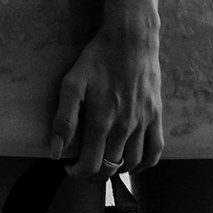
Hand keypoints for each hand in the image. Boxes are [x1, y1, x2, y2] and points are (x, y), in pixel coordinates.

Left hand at [51, 18, 162, 177]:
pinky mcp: (156, 115)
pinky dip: (144, 164)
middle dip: (92, 172)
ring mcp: (143, 123)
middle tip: (82, 163)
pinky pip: (155, 150)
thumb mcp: (72, 84)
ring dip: (116, 170)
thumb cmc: (97, 59)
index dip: (77, 172)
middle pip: (110, 168)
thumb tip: (56, 152)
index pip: (90, 166)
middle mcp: (124, 127)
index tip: (68, 165)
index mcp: (101, 122)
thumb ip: (64, 120)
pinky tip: (132, 162)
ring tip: (104, 162)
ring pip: (132, 163)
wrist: (130, 39)